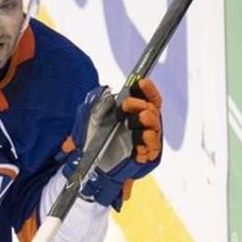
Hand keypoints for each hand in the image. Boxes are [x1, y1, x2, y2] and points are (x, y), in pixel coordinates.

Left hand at [61, 78, 162, 208]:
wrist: (87, 159)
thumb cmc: (91, 136)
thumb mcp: (91, 116)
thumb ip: (99, 102)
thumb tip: (108, 91)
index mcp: (133, 112)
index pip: (148, 98)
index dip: (148, 89)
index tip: (141, 82)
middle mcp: (141, 124)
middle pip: (153, 111)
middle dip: (140, 105)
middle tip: (125, 105)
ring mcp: (144, 140)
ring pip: (155, 129)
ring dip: (147, 123)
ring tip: (137, 120)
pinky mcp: (144, 155)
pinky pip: (152, 149)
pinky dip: (147, 145)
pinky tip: (139, 145)